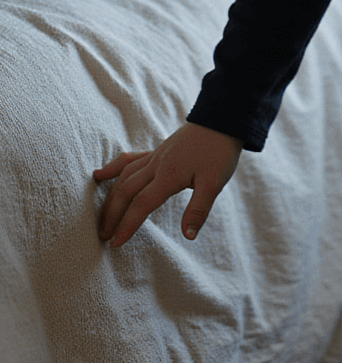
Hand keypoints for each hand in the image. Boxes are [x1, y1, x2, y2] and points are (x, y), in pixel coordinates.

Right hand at [94, 122, 242, 248]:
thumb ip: (198, 210)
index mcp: (169, 176)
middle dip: (112, 215)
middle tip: (102, 235)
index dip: (127, 224)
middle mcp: (156, 165)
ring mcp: (154, 156)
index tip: (116, 243)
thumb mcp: (214, 183)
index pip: (141, 204)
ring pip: (123, 177)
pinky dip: (113, 169)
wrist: (221, 120)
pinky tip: (99, 175)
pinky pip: (128, 161)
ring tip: (101, 217)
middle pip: (125, 191)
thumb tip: (187, 236)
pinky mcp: (156, 151)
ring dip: (110, 197)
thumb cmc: (220, 152)